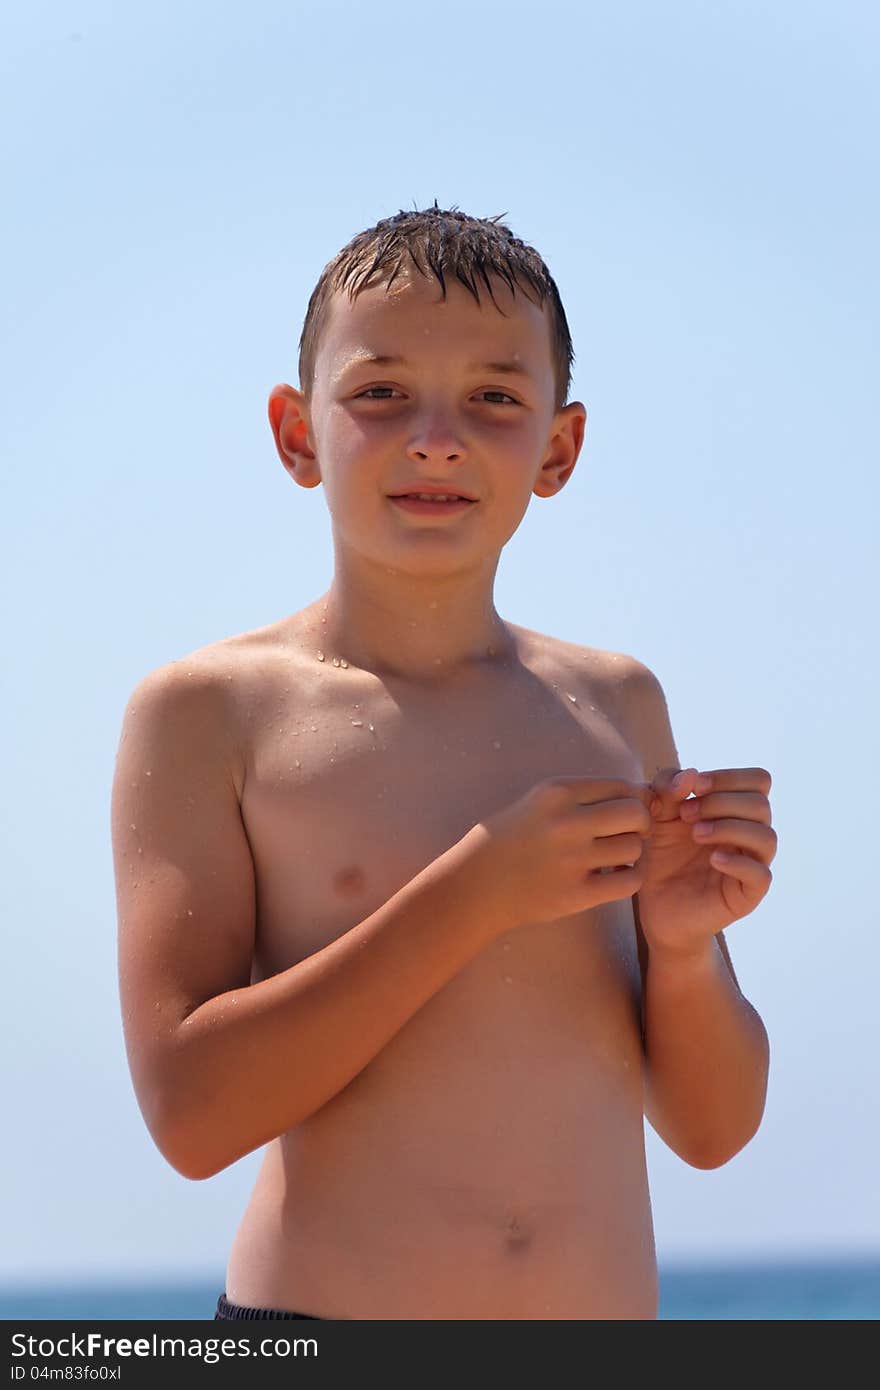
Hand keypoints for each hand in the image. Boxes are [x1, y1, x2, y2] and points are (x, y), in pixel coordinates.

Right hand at [470, 776, 653, 928]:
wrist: (478, 883)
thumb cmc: (512, 838)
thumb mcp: (540, 802)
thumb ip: (582, 797)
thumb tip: (637, 795)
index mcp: (558, 792)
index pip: (621, 786)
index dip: (633, 800)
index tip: (626, 813)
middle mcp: (567, 822)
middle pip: (635, 814)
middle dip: (640, 824)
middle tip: (629, 834)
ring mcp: (572, 859)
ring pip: (634, 848)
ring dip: (632, 853)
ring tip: (614, 858)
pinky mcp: (576, 892)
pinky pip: (629, 882)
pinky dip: (629, 879)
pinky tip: (614, 877)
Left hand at [636, 766, 775, 957]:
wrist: (656, 907)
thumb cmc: (662, 858)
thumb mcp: (656, 816)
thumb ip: (667, 789)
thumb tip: (691, 774)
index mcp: (736, 812)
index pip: (758, 781)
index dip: (728, 777)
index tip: (694, 787)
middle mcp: (750, 835)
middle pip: (761, 803)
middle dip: (720, 802)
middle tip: (686, 815)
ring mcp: (752, 865)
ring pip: (766, 836)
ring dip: (728, 827)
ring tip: (695, 835)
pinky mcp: (747, 895)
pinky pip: (761, 875)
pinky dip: (737, 862)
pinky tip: (712, 860)